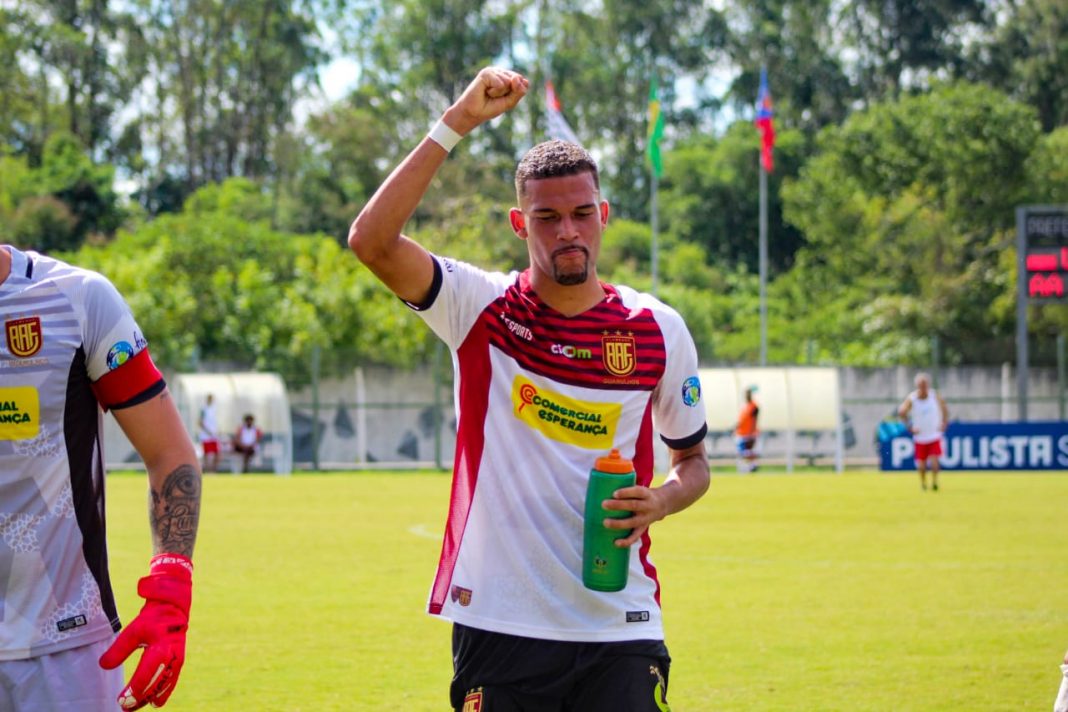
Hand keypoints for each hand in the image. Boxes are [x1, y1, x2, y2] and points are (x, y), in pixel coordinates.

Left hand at [100, 554, 192, 709]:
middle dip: (141, 698)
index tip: (121, 700)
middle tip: (125, 708)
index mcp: (161, 647)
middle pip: (156, 684)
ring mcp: (178, 660)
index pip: (146, 674)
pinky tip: (153, 701)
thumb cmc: (152, 620)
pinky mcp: (179, 663)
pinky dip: (162, 692)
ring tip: (137, 706)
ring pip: (165, 685)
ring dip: (151, 697)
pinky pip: (171, 681)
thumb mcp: (133, 631)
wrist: (174, 609)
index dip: (133, 689)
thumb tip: (103, 666)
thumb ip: (119, 649)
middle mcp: (172, 656)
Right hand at [442, 67, 528, 134]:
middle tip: (495, 97)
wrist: (473, 113)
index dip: (516, 94)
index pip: (523, 83)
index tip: (503, 98)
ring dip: (500, 93)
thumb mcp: (510, 102)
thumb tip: (517, 77)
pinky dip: (494, 92)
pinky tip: (485, 91)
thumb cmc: (490, 107)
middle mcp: (501, 72)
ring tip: (489, 94)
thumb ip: (519, 91)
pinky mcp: (486, 73)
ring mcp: (494, 71)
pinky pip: (500, 83)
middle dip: (508, 94)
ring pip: (509, 82)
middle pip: (517, 81)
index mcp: (508, 77)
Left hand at [601, 485, 670, 547]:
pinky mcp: (643, 528)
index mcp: (646, 494)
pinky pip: (635, 536)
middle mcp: (647, 506)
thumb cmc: (643, 495)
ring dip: (619, 523)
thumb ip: (626, 487)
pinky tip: (616, 543)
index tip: (614, 493)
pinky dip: (626, 541)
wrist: (663, 504)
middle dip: (618, 506)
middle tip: (603, 504)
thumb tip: (603, 485)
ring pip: (633, 522)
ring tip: (605, 523)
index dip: (626, 492)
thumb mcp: (640, 488)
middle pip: (634, 505)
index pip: (637, 491)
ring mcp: (646, 518)